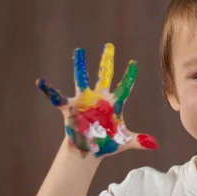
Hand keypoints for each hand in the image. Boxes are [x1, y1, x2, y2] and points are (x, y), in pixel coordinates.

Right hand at [36, 43, 158, 156]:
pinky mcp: (71, 108)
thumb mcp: (125, 141)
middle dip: (107, 61)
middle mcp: (99, 98)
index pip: (124, 87)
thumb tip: (156, 145)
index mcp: (114, 104)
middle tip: (109, 45)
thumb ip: (140, 141)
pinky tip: (41, 82)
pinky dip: (48, 90)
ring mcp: (85, 101)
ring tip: (80, 50)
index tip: (134, 62)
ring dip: (80, 65)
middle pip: (104, 75)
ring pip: (82, 79)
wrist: (90, 150)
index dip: (129, 76)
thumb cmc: (108, 143)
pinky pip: (57, 98)